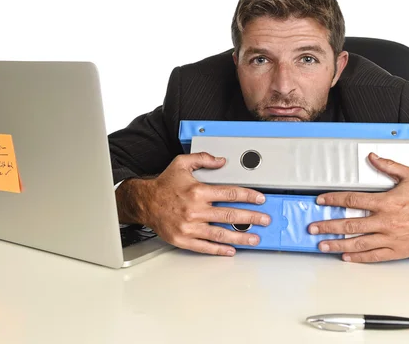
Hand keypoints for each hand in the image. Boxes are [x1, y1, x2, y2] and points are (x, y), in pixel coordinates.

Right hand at [116, 152, 270, 255]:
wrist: (144, 203)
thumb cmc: (164, 185)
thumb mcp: (181, 164)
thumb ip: (202, 159)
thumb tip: (221, 161)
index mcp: (198, 191)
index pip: (230, 194)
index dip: (248, 196)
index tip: (260, 199)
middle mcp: (195, 210)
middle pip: (230, 215)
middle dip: (251, 218)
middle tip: (265, 220)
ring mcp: (190, 227)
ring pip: (221, 233)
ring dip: (241, 237)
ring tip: (255, 238)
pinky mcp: (183, 239)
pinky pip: (205, 247)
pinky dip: (219, 249)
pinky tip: (231, 249)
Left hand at [308, 152, 408, 262]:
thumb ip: (389, 166)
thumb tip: (372, 157)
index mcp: (386, 202)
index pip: (352, 201)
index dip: (333, 200)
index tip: (321, 200)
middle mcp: (386, 221)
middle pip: (350, 224)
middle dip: (328, 226)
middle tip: (313, 227)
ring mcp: (390, 238)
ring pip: (358, 243)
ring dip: (337, 244)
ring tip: (322, 245)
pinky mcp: (397, 250)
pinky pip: (374, 256)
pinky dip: (358, 258)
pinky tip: (345, 257)